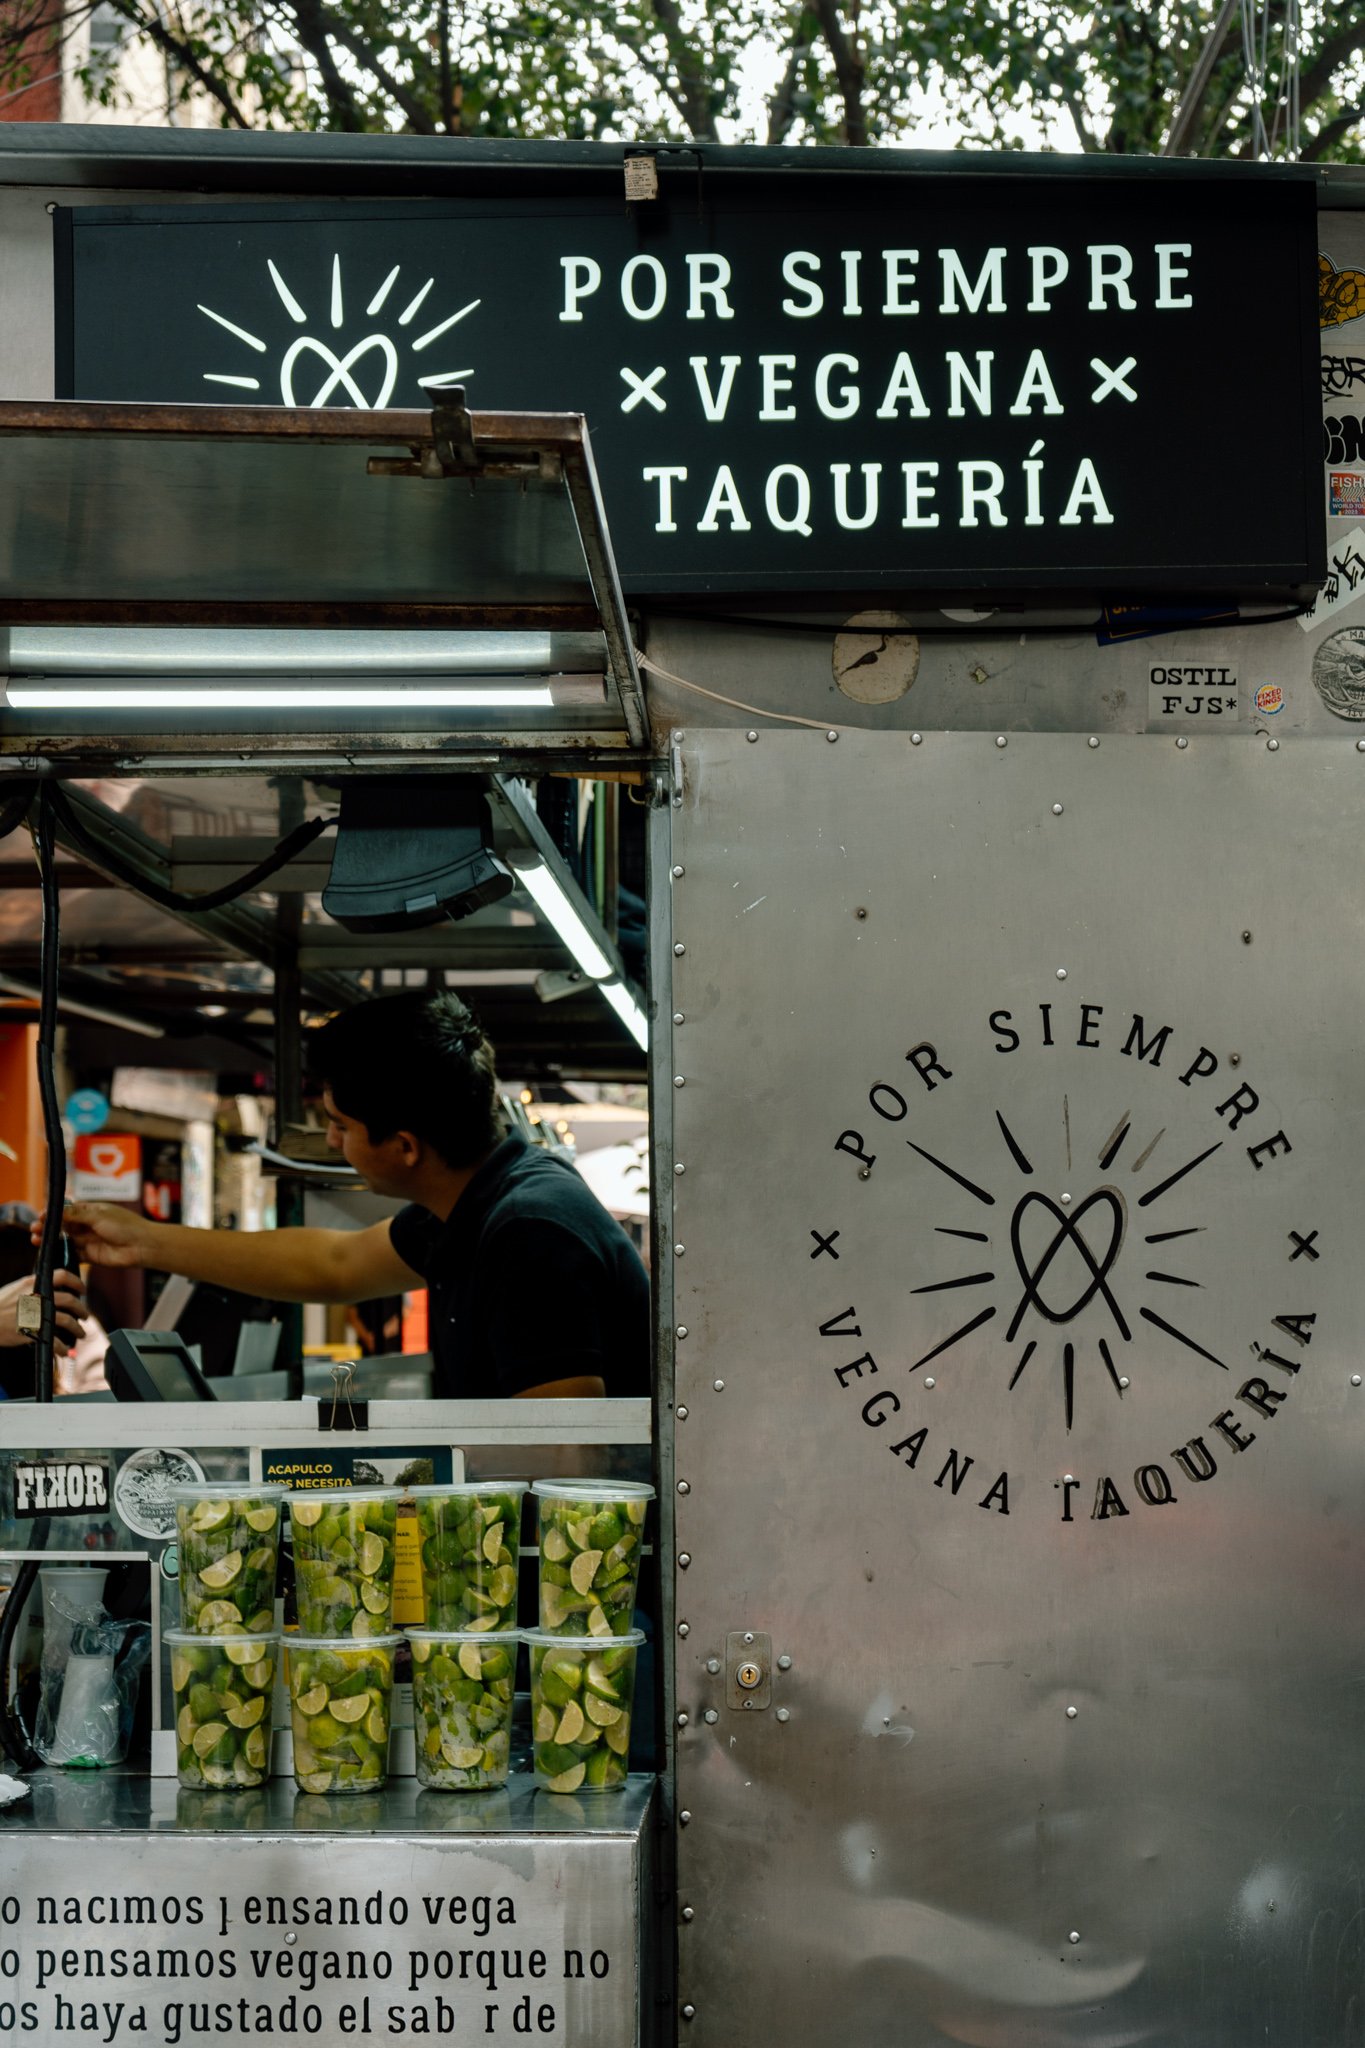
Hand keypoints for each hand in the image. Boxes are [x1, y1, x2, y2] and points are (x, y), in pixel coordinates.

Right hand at [0, 1270, 87, 1355]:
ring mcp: (37, 1315)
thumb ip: (33, 1287)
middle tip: (85, 1316)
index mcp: (34, 1283)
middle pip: (70, 1301)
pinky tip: (62, 1351)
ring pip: (67, 1321)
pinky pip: (54, 1341)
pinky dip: (61, 1347)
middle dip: (82, 1309)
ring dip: (78, 1329)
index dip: (77, 1282)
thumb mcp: (15, 1288)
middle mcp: (39, 1297)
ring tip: (81, 1334)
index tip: (82, 1290)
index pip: (63, 1276)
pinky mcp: (33, 1332)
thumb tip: (48, 1287)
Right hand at [37, 1202, 158, 1271]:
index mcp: (91, 1211)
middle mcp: (88, 1225)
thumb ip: (76, 1215)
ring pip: (64, 1240)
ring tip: (36, 1241)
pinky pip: (72, 1254)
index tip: (41, 1216)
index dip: (53, 1214)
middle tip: (34, 1230)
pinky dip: (60, 1254)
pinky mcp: (90, 1255)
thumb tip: (56, 1211)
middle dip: (47, 1227)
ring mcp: (88, 1240)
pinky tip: (48, 1254)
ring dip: (50, 1241)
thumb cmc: (125, 1226)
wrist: (142, 1246)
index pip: (67, 1210)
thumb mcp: (98, 1216)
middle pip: (63, 1226)